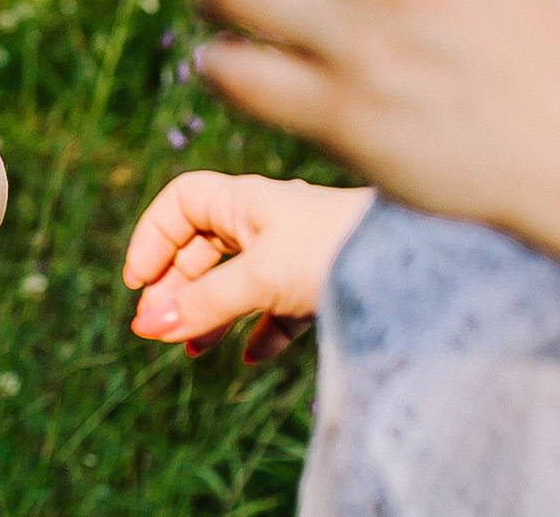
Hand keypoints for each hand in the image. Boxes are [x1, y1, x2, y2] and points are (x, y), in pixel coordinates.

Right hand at [125, 172, 372, 360]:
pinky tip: (251, 358)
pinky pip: (276, 308)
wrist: (421, 267)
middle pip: (203, 246)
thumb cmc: (336, 252)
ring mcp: (293, 254)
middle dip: (176, 287)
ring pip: (236, 280)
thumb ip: (206, 303)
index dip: (153, 237)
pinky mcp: (319, 285)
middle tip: (156, 328)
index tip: (138, 282)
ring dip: (209, 313)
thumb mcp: (261, 278)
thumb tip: (150, 327)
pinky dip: (258, 332)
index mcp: (246, 200)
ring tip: (191, 350)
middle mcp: (266, 221)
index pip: (181, 203)